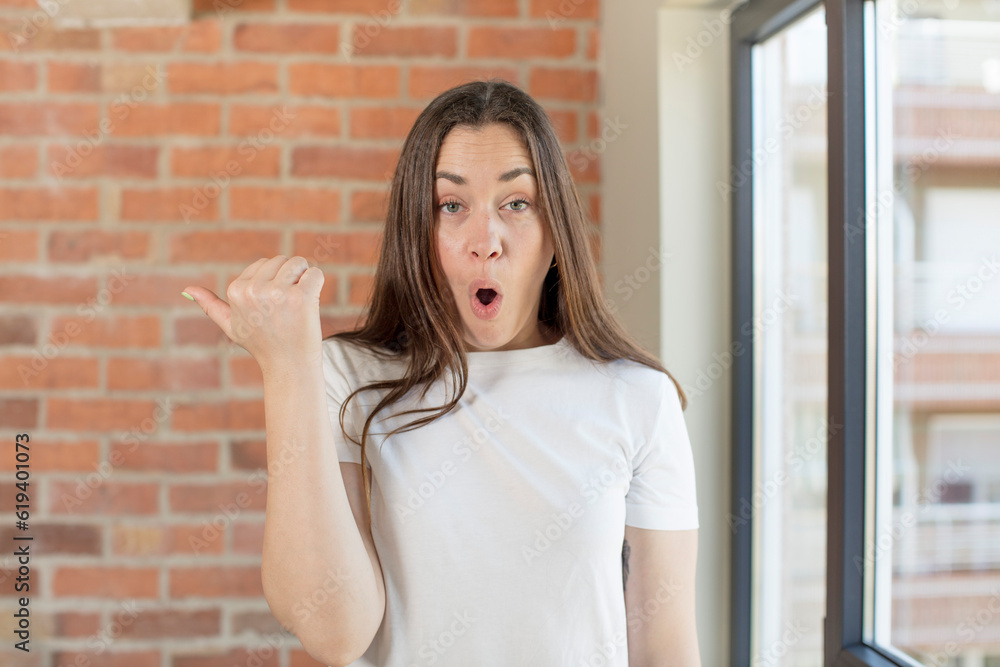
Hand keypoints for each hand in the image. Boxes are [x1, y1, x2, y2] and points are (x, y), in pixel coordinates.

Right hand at [182, 255, 324, 376]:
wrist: (289, 366)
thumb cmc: (262, 345)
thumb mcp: (232, 326)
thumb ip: (211, 306)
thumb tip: (187, 289)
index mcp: (236, 291)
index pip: (264, 264)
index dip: (274, 282)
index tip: (273, 306)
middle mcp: (254, 290)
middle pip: (282, 260)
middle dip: (290, 277)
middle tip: (288, 307)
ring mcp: (277, 293)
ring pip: (299, 263)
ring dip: (304, 279)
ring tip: (299, 304)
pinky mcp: (301, 297)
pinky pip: (315, 273)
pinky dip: (317, 284)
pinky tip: (311, 302)